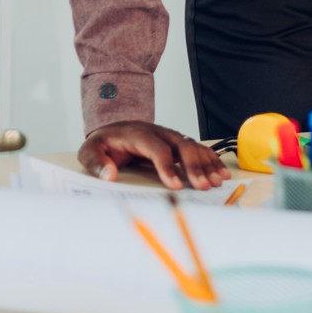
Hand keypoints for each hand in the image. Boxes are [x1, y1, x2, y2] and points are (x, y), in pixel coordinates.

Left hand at [79, 122, 228, 190]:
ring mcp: (171, 136)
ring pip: (193, 147)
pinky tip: (221, 171)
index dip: (168, 167)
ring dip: (207, 164)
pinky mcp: (177, 142)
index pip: (157, 149)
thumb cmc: (104, 141)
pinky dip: (211, 159)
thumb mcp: (90, 149)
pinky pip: (198, 148)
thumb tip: (109, 175)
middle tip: (203, 186)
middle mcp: (159, 133)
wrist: (114, 126)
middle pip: (182, 146)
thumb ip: (96, 162)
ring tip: (216, 181)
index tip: (175, 186)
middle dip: (195, 167)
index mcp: (139, 134)